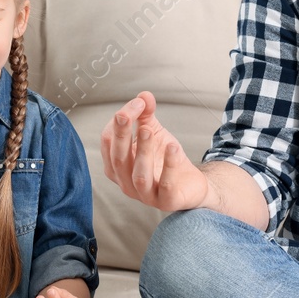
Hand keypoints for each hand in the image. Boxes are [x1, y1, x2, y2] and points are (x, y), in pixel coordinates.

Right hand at [101, 91, 209, 213]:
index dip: (120, 120)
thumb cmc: (165, 160)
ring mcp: (146, 195)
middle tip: (131, 112)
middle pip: (118, 158)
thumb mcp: (154, 133)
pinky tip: (173, 147)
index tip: (139, 103)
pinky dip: (169, 166)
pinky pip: (166, 185)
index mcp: (116, 165)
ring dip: (143, 151)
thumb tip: (144, 95)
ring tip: (148, 130)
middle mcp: (126, 183)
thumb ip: (146, 115)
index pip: (108, 141)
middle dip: (122, 134)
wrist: (190, 184)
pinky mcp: (167, 201)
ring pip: (139, 175)